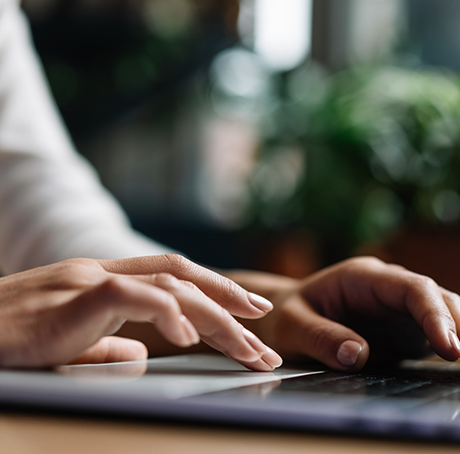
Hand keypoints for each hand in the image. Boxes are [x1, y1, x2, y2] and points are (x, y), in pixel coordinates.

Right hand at [0, 255, 281, 369]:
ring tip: (248, 345)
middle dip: (229, 300)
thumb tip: (142, 354)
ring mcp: (88, 280)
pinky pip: (130, 298)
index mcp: (106, 281)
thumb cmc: (7, 338)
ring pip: (169, 286)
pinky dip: (166, 313)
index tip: (250, 311)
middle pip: (183, 278)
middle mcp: (104, 272)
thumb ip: (107, 343)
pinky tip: (190, 338)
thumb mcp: (67, 341)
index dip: (216, 290)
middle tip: (266, 324)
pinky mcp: (71, 298)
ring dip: (215, 316)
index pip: (174, 276)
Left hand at [231, 257, 459, 381]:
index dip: (435, 315)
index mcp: (365, 277)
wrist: (288, 313)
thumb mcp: (292, 326)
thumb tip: (356, 355)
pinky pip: (446, 332)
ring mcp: (403, 305)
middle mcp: (391, 286)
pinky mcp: (408, 325)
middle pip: (441, 301)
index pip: (412, 289)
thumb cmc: (287, 316)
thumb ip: (321, 337)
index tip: (450, 348)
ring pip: (451, 314)